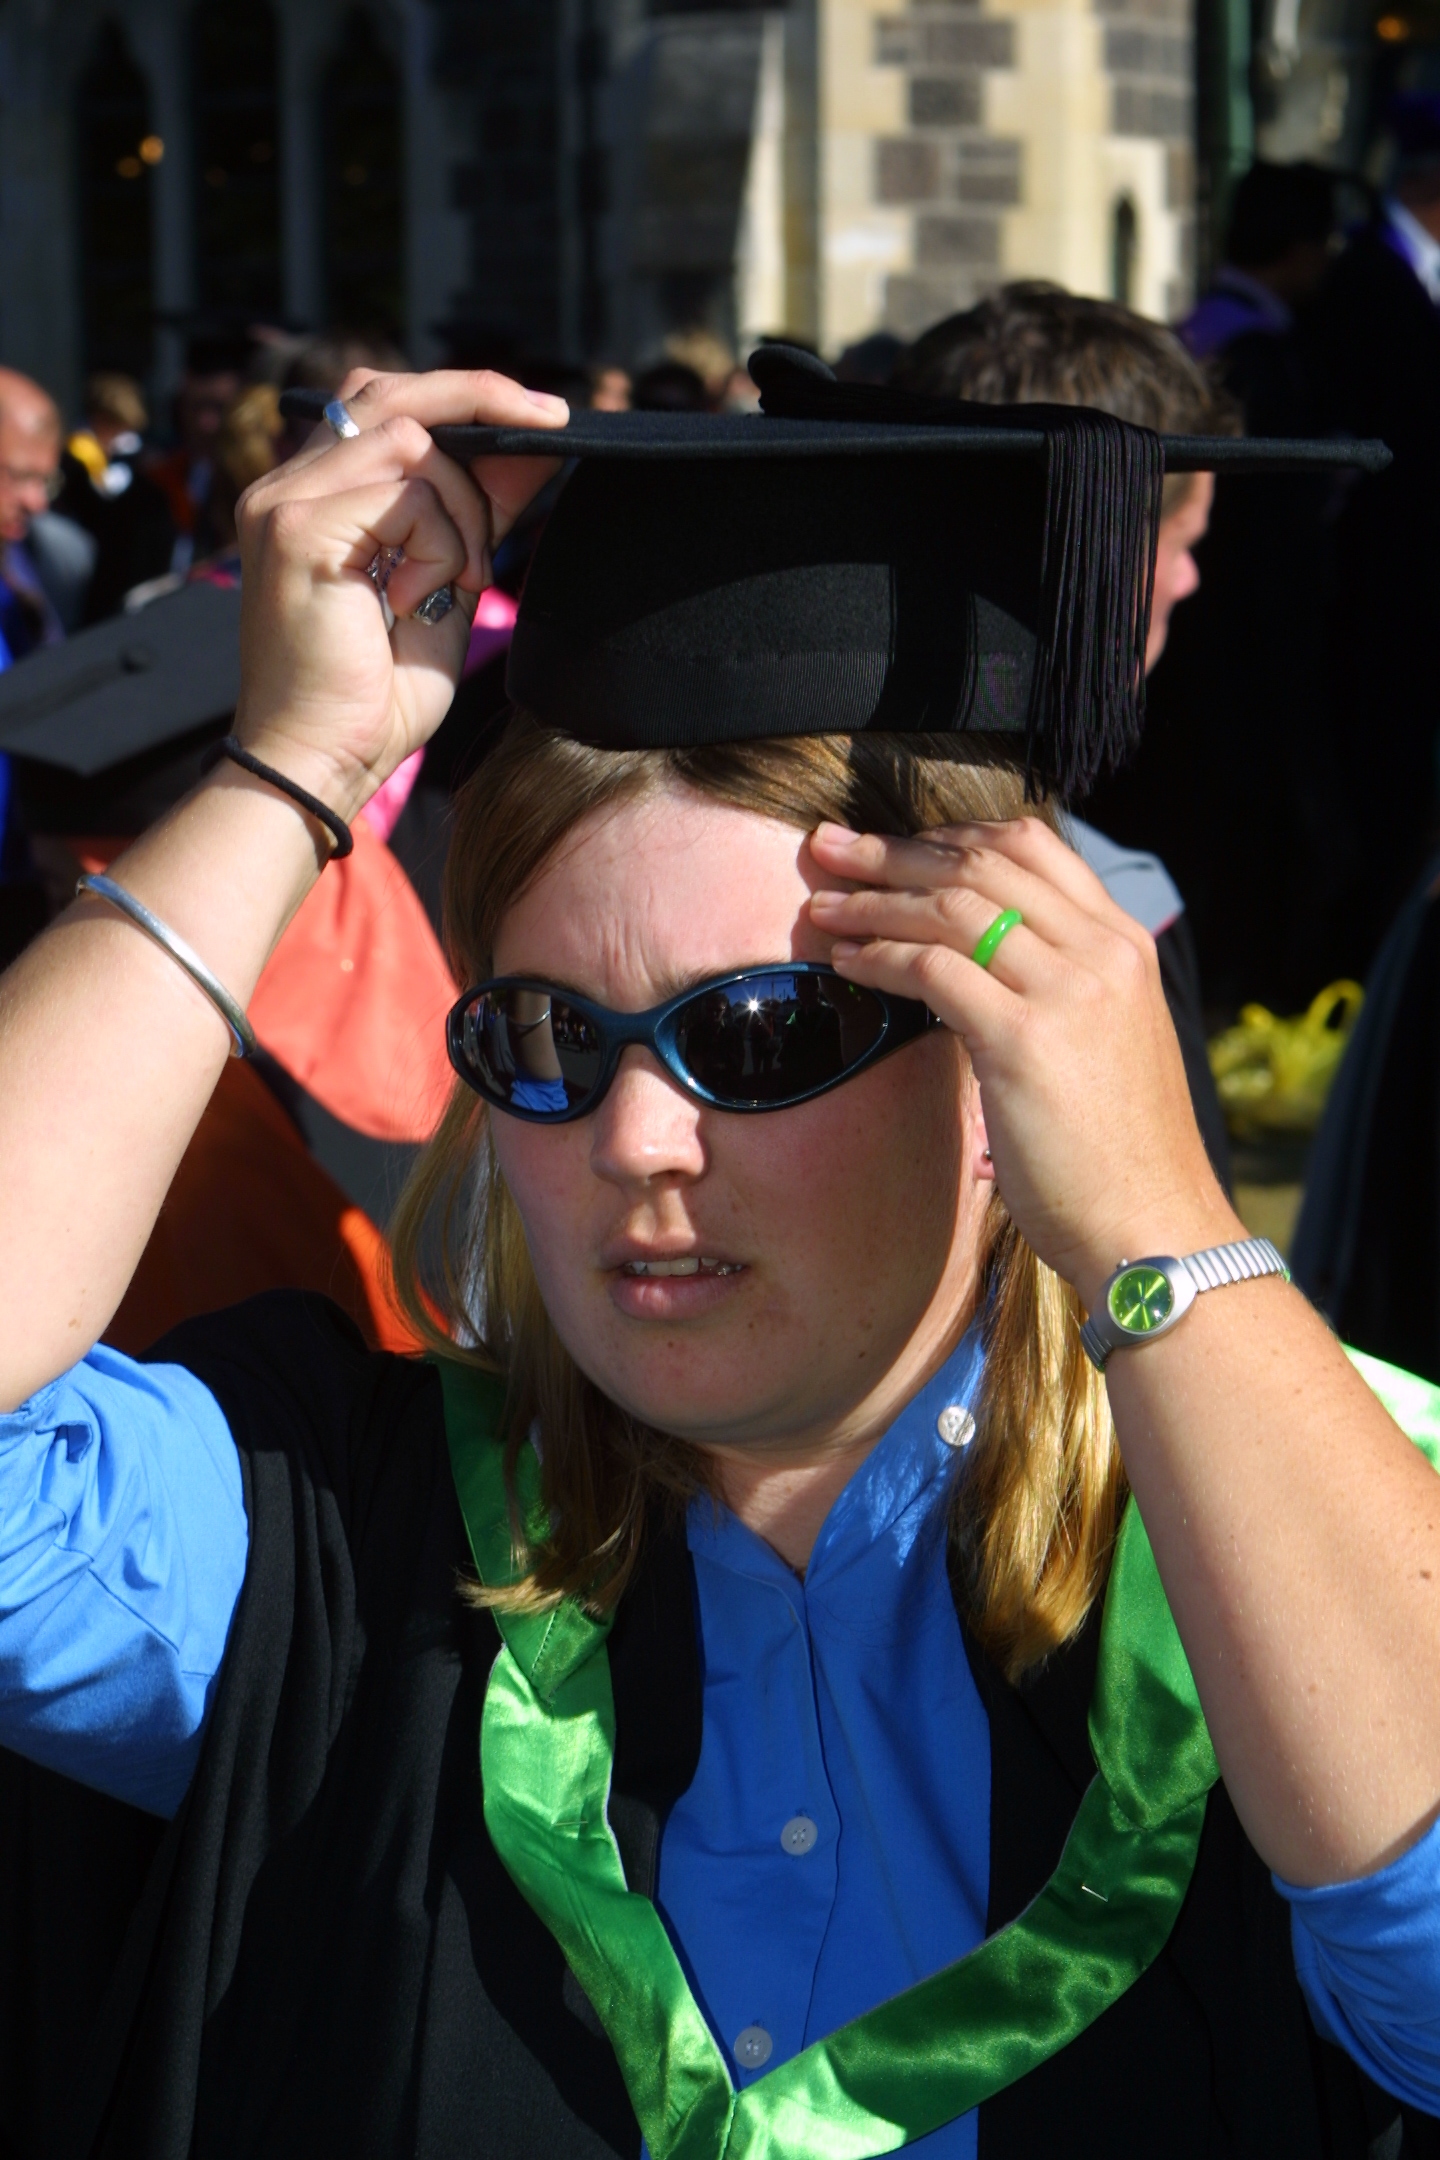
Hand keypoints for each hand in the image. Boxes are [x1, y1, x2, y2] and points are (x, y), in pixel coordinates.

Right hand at [232, 368, 567, 819]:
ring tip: (459, 581)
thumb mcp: (447, 585)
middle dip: (484, 398)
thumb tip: (533, 447)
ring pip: (412, 441)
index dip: (466, 402)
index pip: (388, 405)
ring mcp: (283, 503)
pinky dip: (438, 547)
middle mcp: (286, 487)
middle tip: (554, 424)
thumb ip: (476, 515)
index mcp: (314, 497)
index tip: (543, 421)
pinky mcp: (298, 530)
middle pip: (392, 391)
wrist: (322, 763)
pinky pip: (406, 496)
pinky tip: (417, 602)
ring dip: (463, 511)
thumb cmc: (373, 698)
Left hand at [807, 817, 1240, 1305]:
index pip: (1031, 846)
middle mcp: (1101, 952)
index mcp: (1124, 944)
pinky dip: (879, 957)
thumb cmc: (1120, 1154)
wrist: (1155, 1225)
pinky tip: (845, 963)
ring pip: (949, 908)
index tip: (895, 846)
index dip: (951, 836)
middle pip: (980, 864)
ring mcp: (1067, 991)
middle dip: (893, 850)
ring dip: (872, 899)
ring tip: (820, 905)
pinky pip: (933, 970)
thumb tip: (981, 968)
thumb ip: (1059, 989)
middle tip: (829, 846)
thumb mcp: (1105, 1042)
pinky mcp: (1024, 1039)